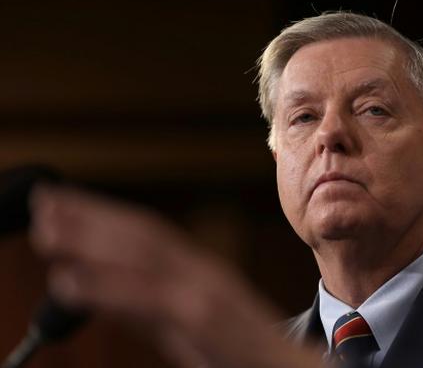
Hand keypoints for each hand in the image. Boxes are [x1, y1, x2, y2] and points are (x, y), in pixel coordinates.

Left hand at [29, 184, 323, 367]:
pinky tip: (67, 280)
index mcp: (204, 276)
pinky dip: (107, 287)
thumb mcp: (194, 329)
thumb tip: (110, 292)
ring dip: (91, 239)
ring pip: (146, 258)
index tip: (62, 204)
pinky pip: (151, 299)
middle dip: (92, 216)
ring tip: (45, 227)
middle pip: (144, 237)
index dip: (104, 218)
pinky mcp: (207, 322)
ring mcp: (209, 295)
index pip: (149, 238)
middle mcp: (207, 277)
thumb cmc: (250, 360)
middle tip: (43, 199)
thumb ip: (154, 309)